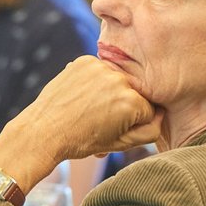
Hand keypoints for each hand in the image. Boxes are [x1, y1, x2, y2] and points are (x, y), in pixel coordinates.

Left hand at [0, 57, 161, 190]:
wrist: (44, 130)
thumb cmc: (82, 141)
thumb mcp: (120, 144)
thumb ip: (149, 131)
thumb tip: (160, 114)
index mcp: (132, 103)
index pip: (149, 109)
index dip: (134, 122)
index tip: (116, 129)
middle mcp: (120, 81)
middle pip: (135, 93)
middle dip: (124, 106)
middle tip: (103, 121)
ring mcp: (101, 67)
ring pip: (119, 79)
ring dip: (111, 91)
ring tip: (92, 109)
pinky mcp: (86, 60)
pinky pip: (101, 69)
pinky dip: (96, 80)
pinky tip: (83, 96)